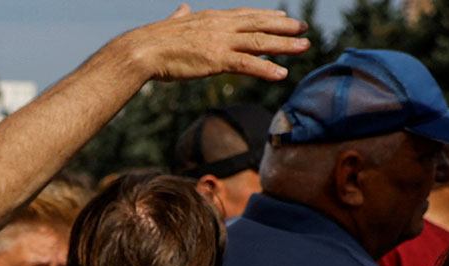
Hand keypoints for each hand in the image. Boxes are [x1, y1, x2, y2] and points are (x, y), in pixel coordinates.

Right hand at [126, 5, 309, 82]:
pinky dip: (266, 68)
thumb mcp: (172, 23)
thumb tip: (181, 9)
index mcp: (212, 18)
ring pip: (260, 42)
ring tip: (304, 47)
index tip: (283, 18)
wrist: (144, 49)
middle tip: (304, 29)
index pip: (245, 15)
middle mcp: (221, 26)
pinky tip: (282, 73)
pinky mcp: (217, 60)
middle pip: (259, 25)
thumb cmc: (153, 40)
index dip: (266, 16)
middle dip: (284, 28)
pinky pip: (247, 64)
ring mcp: (221, 42)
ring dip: (284, 45)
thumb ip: (180, 16)